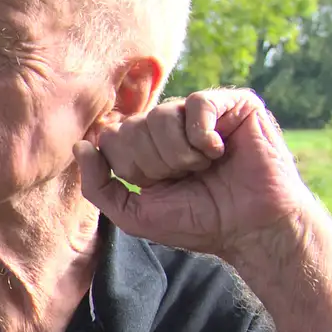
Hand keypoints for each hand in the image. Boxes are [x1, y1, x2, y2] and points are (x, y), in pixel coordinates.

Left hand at [74, 89, 318, 264]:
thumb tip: (80, 146)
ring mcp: (201, 113)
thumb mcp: (133, 213)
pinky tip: (219, 153)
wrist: (251, 228)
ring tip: (204, 168)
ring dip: (179, 154)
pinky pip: (197, 103)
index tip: (156, 185)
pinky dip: (203, 136)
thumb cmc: (197, 222)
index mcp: (145, 148)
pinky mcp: (234, 104)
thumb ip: (98, 185)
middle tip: (185, 178)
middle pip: (132, 126)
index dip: (130, 166)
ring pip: (162, 114)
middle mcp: (171, 127)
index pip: (110, 137)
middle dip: (155, 163)